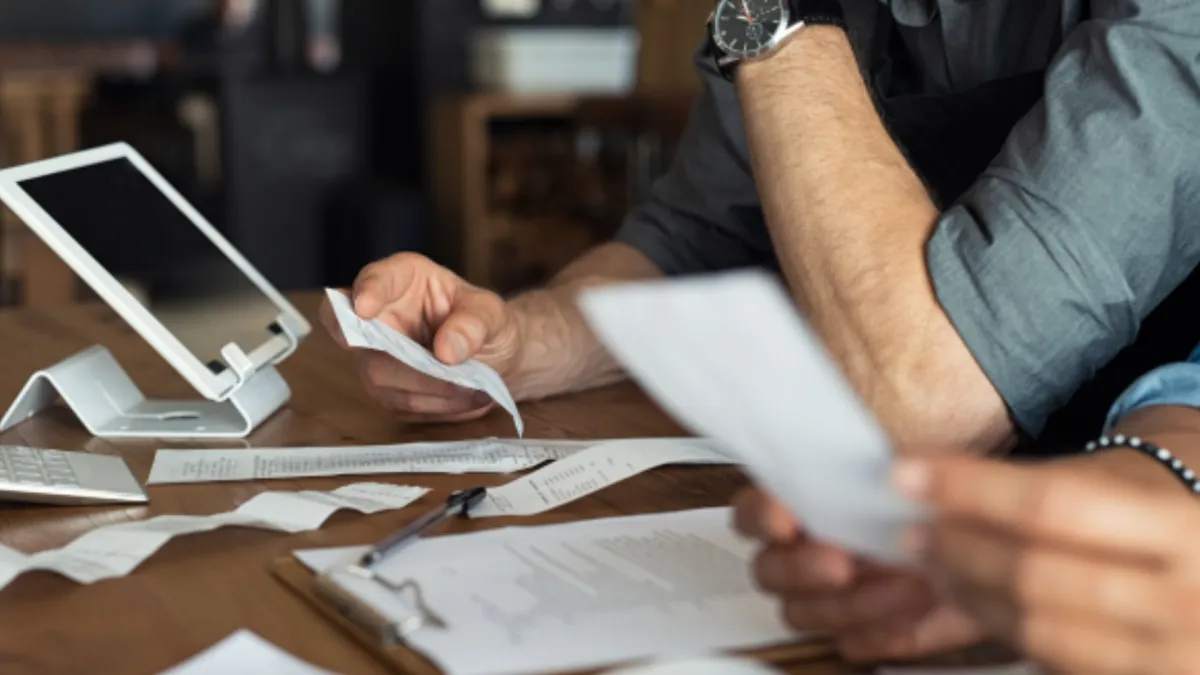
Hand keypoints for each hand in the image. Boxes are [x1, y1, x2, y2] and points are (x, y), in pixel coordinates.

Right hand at [319, 253, 522, 421]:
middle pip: (365, 341)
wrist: (494, 356)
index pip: (374, 280)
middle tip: (454, 374)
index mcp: (403, 279)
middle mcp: (380, 316)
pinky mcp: (386, 389)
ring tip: (474, 389)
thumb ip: (474, 324)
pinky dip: (436, 406)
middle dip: (408, 365)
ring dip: (431, 390)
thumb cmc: (486, 322)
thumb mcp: (491, 314)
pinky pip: (401, 404)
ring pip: (383, 381)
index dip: (366, 292)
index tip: (365, 308)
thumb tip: (446, 350)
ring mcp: (376, 355)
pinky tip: (464, 397)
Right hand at [732, 486, 983, 661]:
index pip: (751, 512)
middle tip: (843, 563)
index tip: (787, 521)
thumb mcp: (916, 467)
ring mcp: (825, 600)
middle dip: (802, 569)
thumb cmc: (937, 499)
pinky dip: (882, 631)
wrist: (986, 540)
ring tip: (907, 582)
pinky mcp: (861, 633)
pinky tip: (916, 610)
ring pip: (803, 614)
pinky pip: (851, 645)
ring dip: (852, 602)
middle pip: (767, 572)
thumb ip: (888, 469)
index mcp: (799, 504)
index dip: (761, 517)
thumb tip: (884, 474)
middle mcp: (801, 555)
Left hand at [894, 455, 1199, 674]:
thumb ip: (1044, 493)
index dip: (969, 488)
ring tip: (937, 567)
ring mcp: (1173, 656)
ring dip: (970, 595)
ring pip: (1037, 630)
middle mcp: (1186, 597)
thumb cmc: (1159, 514)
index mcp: (1182, 527)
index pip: (1053, 504)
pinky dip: (1005, 630)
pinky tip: (977, 603)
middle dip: (959, 549)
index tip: (908, 474)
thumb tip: (936, 487)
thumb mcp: (1126, 488)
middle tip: (913, 531)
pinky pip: (1057, 664)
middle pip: (1035, 574)